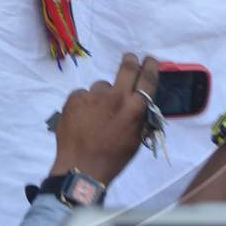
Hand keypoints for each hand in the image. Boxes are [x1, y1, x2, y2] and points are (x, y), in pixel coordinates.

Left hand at [50, 53, 158, 184]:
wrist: (81, 167)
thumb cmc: (113, 158)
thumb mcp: (135, 140)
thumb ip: (138, 118)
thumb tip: (139, 104)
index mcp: (134, 109)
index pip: (147, 79)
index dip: (150, 66)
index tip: (150, 60)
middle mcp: (116, 97)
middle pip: (126, 68)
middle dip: (130, 60)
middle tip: (130, 58)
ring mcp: (93, 95)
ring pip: (101, 87)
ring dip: (102, 95)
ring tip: (96, 114)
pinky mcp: (75, 98)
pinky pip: (83, 95)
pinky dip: (84, 103)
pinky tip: (82, 118)